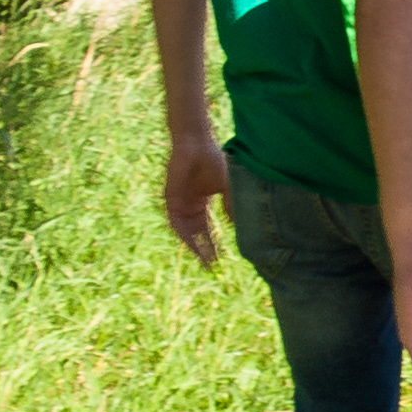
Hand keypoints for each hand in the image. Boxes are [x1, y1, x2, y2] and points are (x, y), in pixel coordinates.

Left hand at [163, 131, 228, 266]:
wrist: (196, 145)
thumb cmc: (214, 160)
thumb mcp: (228, 187)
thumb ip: (232, 206)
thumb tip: (240, 227)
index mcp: (202, 202)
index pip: (208, 228)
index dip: (214, 243)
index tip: (222, 258)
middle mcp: (190, 205)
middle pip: (197, 233)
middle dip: (205, 249)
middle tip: (212, 266)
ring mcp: (180, 204)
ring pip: (187, 231)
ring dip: (195, 246)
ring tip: (205, 260)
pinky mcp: (171, 201)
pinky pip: (176, 223)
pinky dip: (185, 235)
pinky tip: (194, 245)